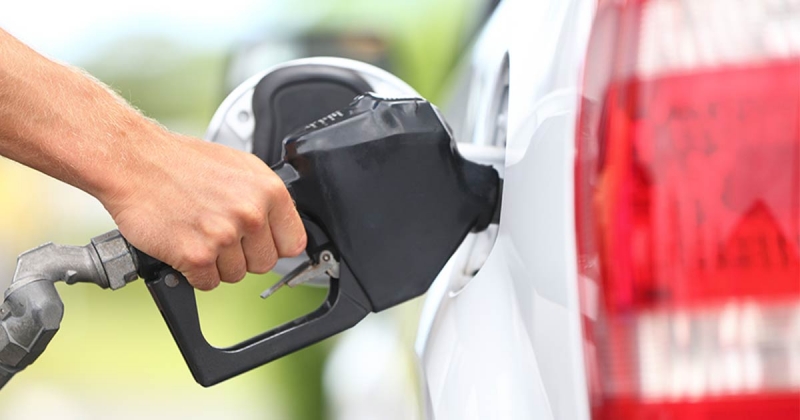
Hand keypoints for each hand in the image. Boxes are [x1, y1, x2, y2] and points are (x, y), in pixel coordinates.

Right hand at [100, 131, 306, 289]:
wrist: (135, 162)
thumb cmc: (182, 163)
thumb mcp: (240, 167)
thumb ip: (265, 199)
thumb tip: (281, 226)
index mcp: (268, 191)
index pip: (293, 243)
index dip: (274, 245)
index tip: (260, 243)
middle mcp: (250, 214)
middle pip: (264, 264)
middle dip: (243, 255)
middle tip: (219, 233)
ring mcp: (224, 236)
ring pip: (235, 275)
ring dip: (216, 263)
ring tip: (198, 234)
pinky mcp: (196, 255)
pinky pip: (207, 283)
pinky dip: (194, 272)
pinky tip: (184, 246)